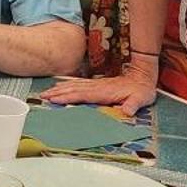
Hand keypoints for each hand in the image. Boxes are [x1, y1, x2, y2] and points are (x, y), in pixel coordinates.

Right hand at [41, 61, 157, 113]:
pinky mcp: (96, 84)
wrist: (143, 74)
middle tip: (43, 97)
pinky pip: (78, 84)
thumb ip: (133, 105)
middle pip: (74, 89)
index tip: (55, 99)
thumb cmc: (141, 89)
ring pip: (74, 86)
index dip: (69, 97)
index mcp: (104, 92)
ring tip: (46, 92)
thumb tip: (127, 112)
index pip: (83, 95)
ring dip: (59, 89)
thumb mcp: (141, 98)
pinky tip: (60, 86)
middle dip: (58, 93)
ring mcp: (96, 84)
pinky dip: (67, 85)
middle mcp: (97, 87)